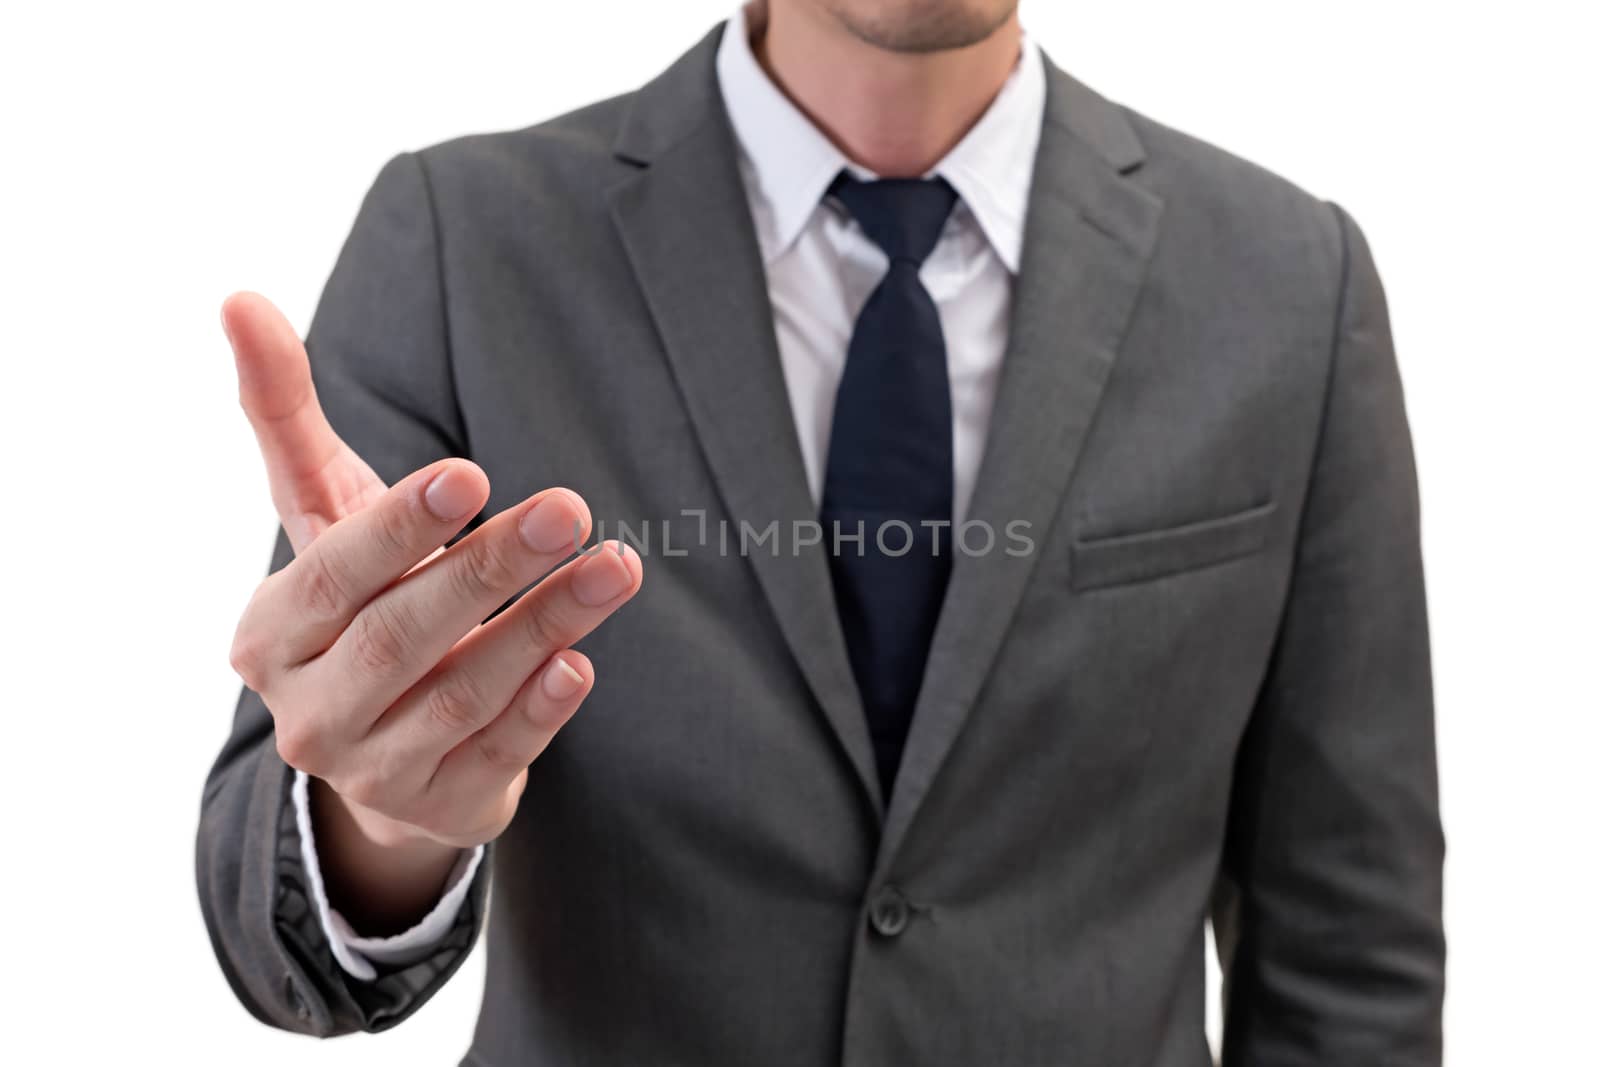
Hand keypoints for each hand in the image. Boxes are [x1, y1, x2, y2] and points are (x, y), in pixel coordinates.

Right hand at [222, 292, 641, 925]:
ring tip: (616, 566)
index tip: (469, 472)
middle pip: (400, 637)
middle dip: (489, 571)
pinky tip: (582, 663)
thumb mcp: (322, 516)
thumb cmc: (356, 601)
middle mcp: (310, 714)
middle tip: (570, 506)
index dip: (396, 528)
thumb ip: (285, 416)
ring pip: (462, 697)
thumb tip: (239, 297)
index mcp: (271, 634)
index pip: (330, 577)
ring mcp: (374, 771)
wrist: (380, 743)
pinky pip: (498, 756)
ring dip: (544, 627)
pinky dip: (541, 710)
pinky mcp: (443, 805)